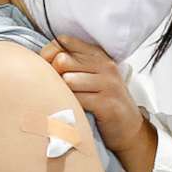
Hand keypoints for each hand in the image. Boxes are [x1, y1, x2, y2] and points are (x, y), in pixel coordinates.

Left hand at [41, 38, 147, 153]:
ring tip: (69, 103)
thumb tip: (41, 59)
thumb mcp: (92, 77)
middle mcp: (105, 66)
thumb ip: (71, 64)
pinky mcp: (107, 103)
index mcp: (98, 55)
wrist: (129, 130)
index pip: (63, 42)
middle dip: (54, 76)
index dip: (48, 55)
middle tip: (59, 92)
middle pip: (62, 60)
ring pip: (68, 80)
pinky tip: (74, 112)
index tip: (49, 71)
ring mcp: (108, 84)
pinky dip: (70, 107)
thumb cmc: (103, 103)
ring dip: (63, 94)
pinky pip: (77, 100)